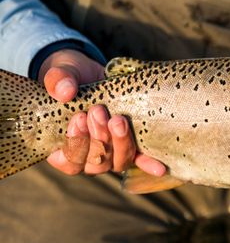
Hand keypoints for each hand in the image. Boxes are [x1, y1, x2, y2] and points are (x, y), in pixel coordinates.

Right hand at [39, 49, 164, 176]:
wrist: (90, 73)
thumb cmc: (70, 79)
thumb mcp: (60, 74)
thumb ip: (57, 81)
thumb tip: (65, 91)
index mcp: (65, 144)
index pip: (69, 162)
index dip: (75, 144)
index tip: (78, 120)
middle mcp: (89, 154)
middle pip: (96, 163)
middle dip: (98, 138)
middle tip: (98, 111)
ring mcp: (111, 151)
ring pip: (118, 161)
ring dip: (120, 142)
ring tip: (118, 119)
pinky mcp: (130, 143)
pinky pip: (140, 159)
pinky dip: (148, 163)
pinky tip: (159, 168)